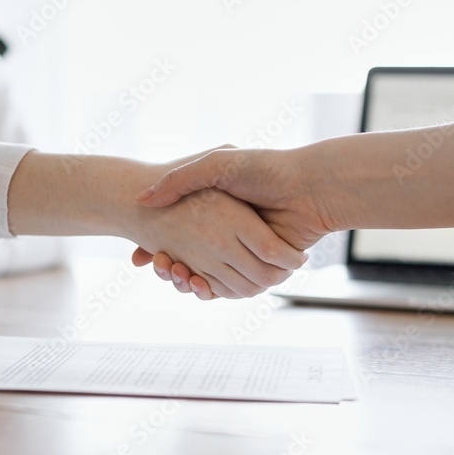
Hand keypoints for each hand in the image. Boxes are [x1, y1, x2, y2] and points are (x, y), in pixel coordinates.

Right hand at [5, 151, 305, 298]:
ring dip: (187, 281)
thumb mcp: (216, 164)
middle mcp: (230, 235)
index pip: (179, 237)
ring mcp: (247, 253)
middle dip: (169, 267)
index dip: (159, 248)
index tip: (141, 256)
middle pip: (190, 261)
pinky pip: (234, 288)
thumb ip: (180, 180)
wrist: (312, 187)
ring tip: (174, 273)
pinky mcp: (265, 269)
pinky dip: (213, 290)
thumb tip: (144, 199)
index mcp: (218, 212)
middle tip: (156, 264)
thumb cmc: (265, 170)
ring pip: (208, 278)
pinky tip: (195, 282)